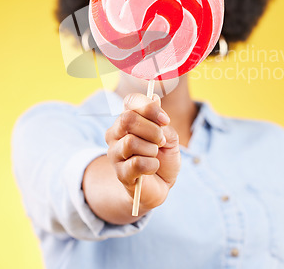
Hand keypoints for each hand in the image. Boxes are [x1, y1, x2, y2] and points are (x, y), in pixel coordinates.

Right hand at [105, 93, 180, 209]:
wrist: (161, 185)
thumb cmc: (163, 157)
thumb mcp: (169, 136)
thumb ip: (161, 121)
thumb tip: (154, 98)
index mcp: (127, 119)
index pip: (130, 101)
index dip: (149, 107)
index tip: (165, 120)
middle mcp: (116, 133)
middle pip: (127, 119)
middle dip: (152, 129)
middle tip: (161, 140)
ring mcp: (115, 153)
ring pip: (131, 142)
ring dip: (152, 149)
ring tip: (154, 155)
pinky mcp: (120, 173)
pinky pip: (137, 163)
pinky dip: (152, 165)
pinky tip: (152, 168)